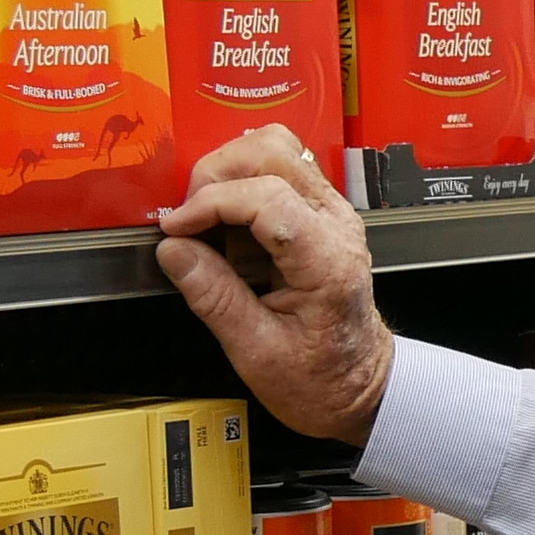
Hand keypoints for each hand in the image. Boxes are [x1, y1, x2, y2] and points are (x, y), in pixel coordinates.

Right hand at [155, 128, 394, 442]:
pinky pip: (278, 172)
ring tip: (204, 218)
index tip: (175, 229)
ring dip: (229, 173)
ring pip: (277, 150)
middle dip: (216, 175)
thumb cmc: (320, 378)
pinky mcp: (318, 214)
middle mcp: (335, 224)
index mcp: (327, 261)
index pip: (266, 197)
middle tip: (187, 220)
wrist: (360, 384)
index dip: (211, 204)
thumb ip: (214, 298)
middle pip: (273, 153)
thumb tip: (173, 252)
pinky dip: (241, 184)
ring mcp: (330, 213)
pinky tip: (224, 224)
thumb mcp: (256, 353)